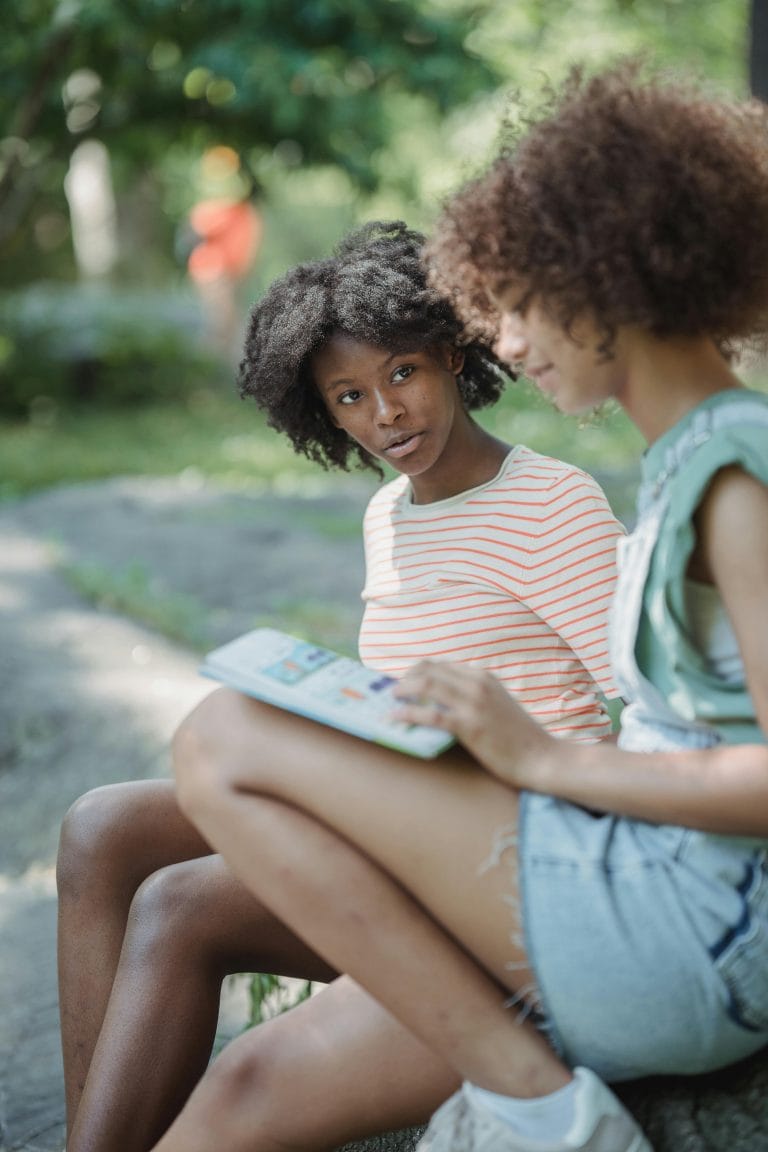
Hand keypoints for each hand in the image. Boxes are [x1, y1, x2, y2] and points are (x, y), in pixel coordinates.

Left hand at [393, 660, 551, 785]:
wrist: (542, 758)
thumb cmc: (518, 736)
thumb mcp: (496, 704)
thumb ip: (472, 696)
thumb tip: (438, 699)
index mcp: (483, 676)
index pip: (439, 665)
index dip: (416, 671)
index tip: (403, 682)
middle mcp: (478, 684)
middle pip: (429, 670)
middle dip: (405, 678)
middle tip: (393, 692)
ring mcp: (474, 704)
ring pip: (426, 686)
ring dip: (403, 691)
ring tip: (391, 700)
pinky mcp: (471, 727)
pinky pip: (431, 716)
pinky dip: (409, 714)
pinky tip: (396, 718)